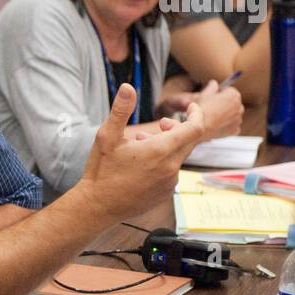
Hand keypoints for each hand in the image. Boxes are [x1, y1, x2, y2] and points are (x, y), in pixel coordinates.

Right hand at [77, 84, 206, 221]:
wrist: (98, 207)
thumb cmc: (101, 171)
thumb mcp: (106, 137)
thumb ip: (120, 110)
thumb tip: (127, 87)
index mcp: (161, 150)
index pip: (195, 128)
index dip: (197, 114)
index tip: (192, 107)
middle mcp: (171, 167)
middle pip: (188, 141)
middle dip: (177, 128)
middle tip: (160, 125)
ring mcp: (170, 182)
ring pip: (178, 156)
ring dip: (167, 146)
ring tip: (141, 144)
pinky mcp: (165, 193)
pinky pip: (172, 172)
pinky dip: (163, 162)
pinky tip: (142, 164)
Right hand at [191, 79, 243, 139]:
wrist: (198, 127)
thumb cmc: (200, 109)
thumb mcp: (204, 94)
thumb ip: (212, 86)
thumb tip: (214, 83)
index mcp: (234, 95)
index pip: (230, 90)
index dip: (220, 93)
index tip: (214, 96)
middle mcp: (240, 106)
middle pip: (234, 102)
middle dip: (226, 103)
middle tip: (213, 107)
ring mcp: (238, 119)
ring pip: (234, 114)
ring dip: (227, 114)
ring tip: (214, 117)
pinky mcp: (235, 129)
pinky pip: (233, 125)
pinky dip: (227, 125)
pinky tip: (217, 125)